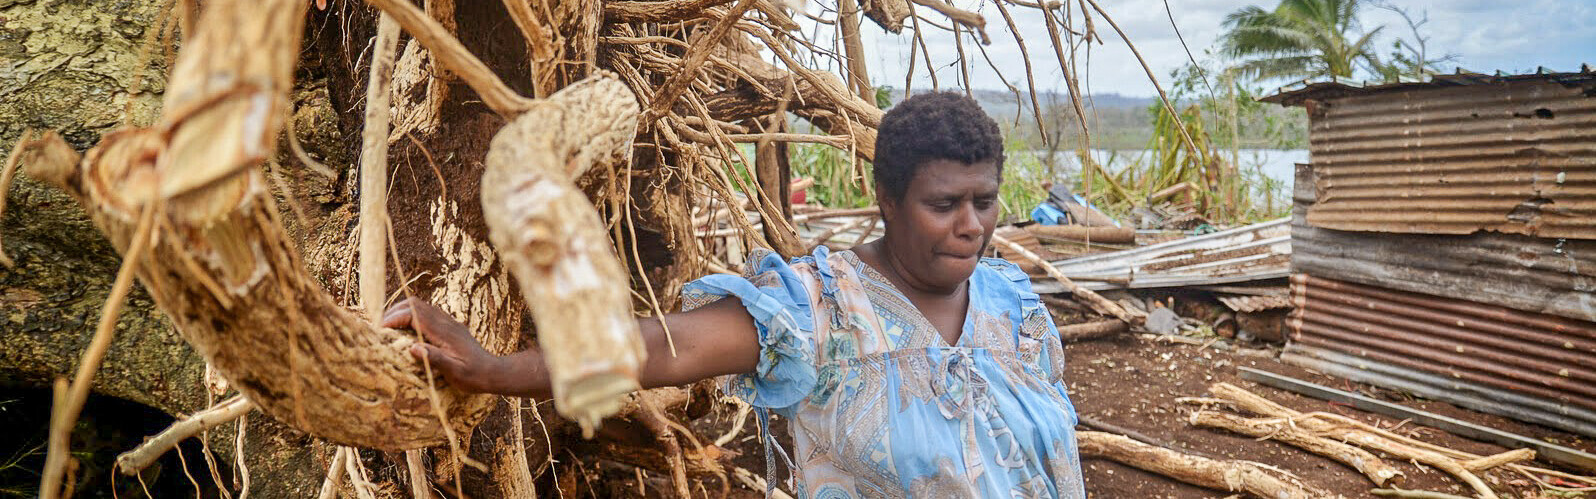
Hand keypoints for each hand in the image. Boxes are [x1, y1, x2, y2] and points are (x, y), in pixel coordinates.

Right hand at [383, 297, 504, 393]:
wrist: (493, 372)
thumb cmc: (474, 375)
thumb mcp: (455, 371)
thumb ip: (435, 359)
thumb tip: (413, 348)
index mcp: (444, 332)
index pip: (413, 314)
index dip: (394, 318)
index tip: (380, 330)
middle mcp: (445, 322)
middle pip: (414, 304)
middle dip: (394, 311)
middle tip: (379, 326)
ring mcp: (448, 322)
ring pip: (420, 306)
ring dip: (401, 312)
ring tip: (388, 326)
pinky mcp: (449, 327)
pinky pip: (427, 313)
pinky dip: (411, 316)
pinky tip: (405, 330)